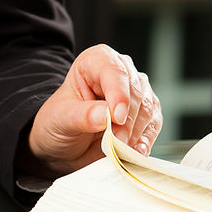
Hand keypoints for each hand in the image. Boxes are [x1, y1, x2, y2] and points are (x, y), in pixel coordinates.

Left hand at [18, 44, 162, 177]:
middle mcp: (120, 72)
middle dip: (127, 119)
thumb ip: (82, 115)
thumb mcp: (60, 118)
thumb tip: (105, 115)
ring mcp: (135, 93)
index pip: (113, 71)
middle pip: (135, 91)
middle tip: (115, 141)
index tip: (117, 117)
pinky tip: (136, 151)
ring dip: (136, 132)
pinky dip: (146, 140)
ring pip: (148, 108)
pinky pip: (153, 125)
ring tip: (120, 149)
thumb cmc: (58, 122)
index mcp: (96, 61)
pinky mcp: (145, 114)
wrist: (63, 144)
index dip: (118, 93)